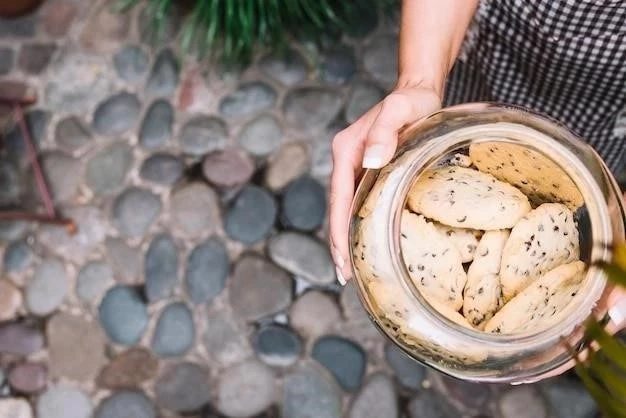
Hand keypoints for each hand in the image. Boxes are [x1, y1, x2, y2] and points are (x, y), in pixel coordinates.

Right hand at [329, 83, 441, 282]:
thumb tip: (372, 161)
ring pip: (345, 208)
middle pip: (337, 208)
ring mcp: (354, 166)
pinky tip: (365, 241)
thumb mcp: (400, 109)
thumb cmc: (411, 99)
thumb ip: (385, 132)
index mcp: (347, 150)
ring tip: (352, 268)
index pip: (338, 198)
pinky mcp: (366, 170)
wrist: (417, 90)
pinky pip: (357, 202)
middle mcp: (346, 160)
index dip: (338, 230)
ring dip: (347, 237)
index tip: (343, 259)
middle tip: (345, 276)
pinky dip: (358, 224)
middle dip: (339, 242)